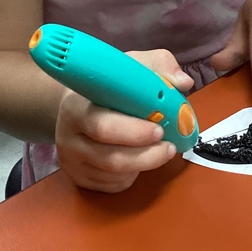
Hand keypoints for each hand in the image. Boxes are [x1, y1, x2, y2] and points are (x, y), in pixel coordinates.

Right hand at [55, 49, 193, 192]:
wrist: (76, 105)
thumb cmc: (107, 86)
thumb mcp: (131, 66)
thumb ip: (160, 67)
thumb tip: (183, 82)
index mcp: (76, 106)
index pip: (102, 125)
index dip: (133, 131)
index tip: (159, 129)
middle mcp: (68, 137)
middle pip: (109, 157)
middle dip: (146, 155)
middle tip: (169, 146)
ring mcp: (71, 161)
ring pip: (114, 174)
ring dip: (144, 164)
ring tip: (161, 150)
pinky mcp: (78, 178)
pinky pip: (113, 185)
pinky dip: (133, 175)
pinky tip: (140, 159)